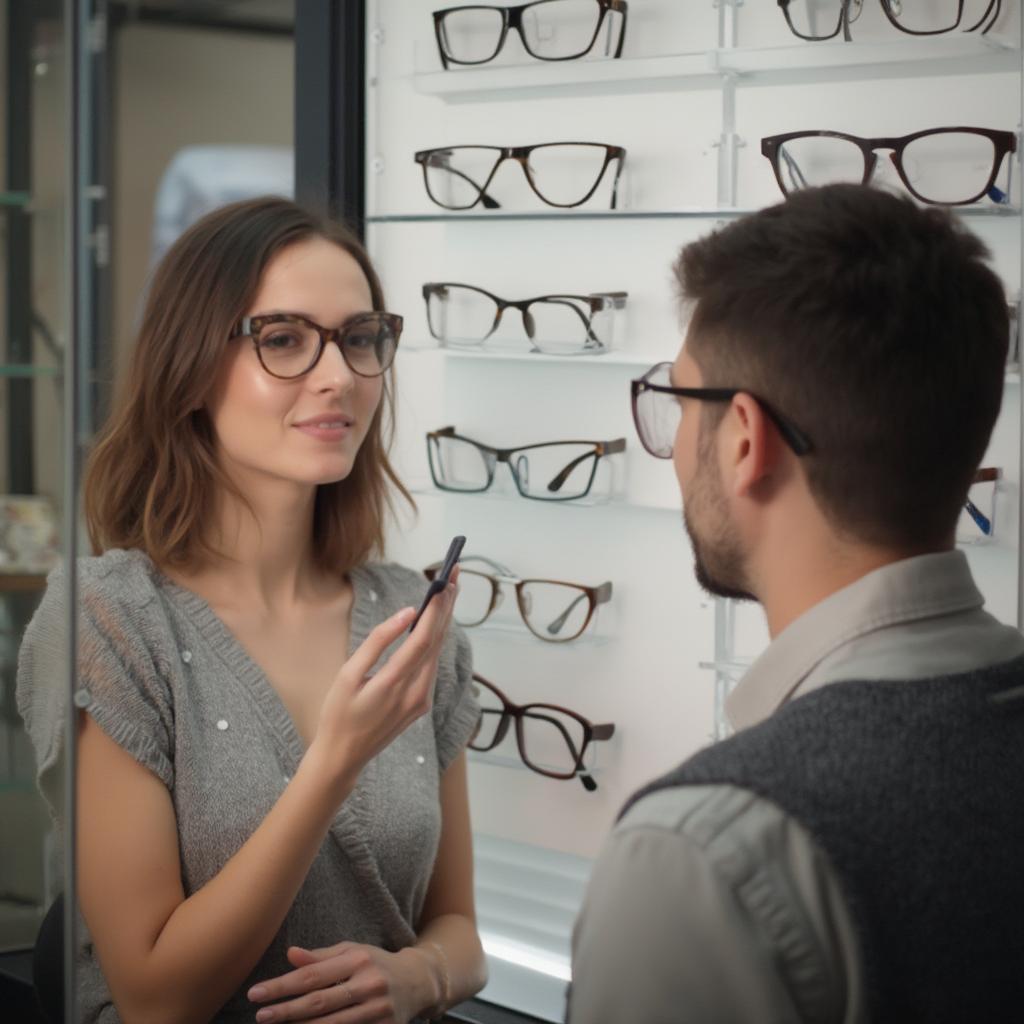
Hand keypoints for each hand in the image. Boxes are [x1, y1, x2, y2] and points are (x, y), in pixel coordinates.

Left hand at [248, 941, 435, 1023]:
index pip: (312, 974)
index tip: (256, 994)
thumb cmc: (376, 964)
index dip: (282, 985)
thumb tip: (289, 954)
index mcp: (358, 959)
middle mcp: (369, 983)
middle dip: (286, 1011)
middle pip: (319, 1002)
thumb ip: (320, 957)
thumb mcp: (352, 952)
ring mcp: (378, 1009)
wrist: (418, 982)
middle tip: (260, 1016)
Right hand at [309, 572, 458, 791]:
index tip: (444, 582)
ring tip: (449, 591)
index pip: (424, 639)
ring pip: (438, 653)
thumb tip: (406, 614)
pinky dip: (436, 640)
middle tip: (454, 575)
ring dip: (444, 621)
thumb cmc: (338, 713)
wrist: (343, 757)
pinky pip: (432, 666)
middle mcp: (416, 693)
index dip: (436, 609)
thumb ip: (377, 642)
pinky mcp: (421, 704)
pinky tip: (436, 622)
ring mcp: (422, 701)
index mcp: (394, 684)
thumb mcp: (347, 675)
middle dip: (447, 607)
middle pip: (438, 642)